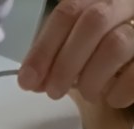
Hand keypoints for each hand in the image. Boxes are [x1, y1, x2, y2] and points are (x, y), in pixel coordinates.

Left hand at [19, 0, 133, 106]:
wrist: (132, 61)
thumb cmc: (103, 54)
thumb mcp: (77, 49)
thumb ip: (55, 58)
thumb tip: (30, 79)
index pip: (68, 11)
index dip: (44, 48)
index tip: (28, 80)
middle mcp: (125, 5)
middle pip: (93, 21)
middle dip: (65, 64)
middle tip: (54, 92)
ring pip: (116, 45)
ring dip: (91, 79)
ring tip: (88, 93)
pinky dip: (117, 92)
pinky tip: (111, 96)